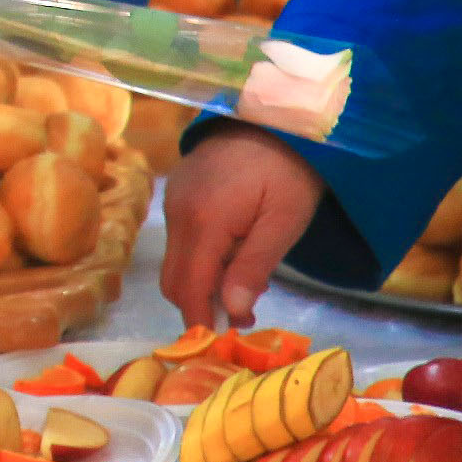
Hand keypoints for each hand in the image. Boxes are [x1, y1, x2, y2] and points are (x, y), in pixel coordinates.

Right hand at [162, 126, 324, 327]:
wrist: (273, 116)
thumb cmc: (289, 171)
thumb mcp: (284, 222)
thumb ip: (254, 266)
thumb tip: (233, 312)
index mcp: (204, 222)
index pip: (189, 288)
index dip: (201, 321)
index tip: (223, 345)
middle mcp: (178, 214)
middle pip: (173, 281)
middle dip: (200, 307)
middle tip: (242, 317)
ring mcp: (173, 202)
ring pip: (174, 263)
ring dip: (200, 284)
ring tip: (243, 285)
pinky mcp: (177, 193)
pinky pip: (179, 240)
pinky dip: (199, 260)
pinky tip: (232, 255)